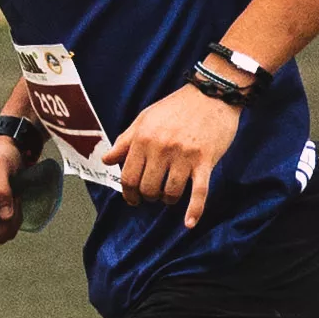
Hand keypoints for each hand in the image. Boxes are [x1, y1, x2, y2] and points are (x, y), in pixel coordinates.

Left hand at [111, 83, 243, 227]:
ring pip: (170, 193)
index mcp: (143, 137)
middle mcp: (161, 148)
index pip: (128, 176)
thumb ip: (125, 140)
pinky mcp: (205, 161)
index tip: (133, 199)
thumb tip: (106, 160)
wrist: (212, 93)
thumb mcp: (145, 118)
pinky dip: (194, 211)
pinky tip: (189, 224)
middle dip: (149, 197)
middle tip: (153, 195)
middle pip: (148, 188)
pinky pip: (199, 192)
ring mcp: (184, 156)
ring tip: (170, 195)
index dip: (128, 193)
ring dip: (168, 200)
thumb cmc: (177, 107)